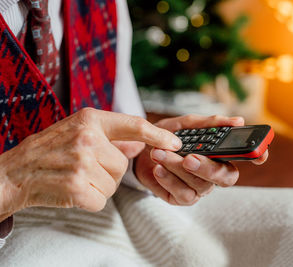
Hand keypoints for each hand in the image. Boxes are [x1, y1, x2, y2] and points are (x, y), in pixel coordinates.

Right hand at [0, 108, 181, 220]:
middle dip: (109, 173)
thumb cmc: (48, 151)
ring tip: (75, 178)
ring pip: (113, 184)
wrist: (13, 172)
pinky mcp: (76, 186)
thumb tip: (140, 145)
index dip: (158, 136)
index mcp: (91, 119)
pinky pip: (100, 200)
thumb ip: (112, 138)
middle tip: (84, 169)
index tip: (176, 143)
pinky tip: (71, 191)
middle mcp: (88, 137)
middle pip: (123, 165)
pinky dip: (89, 201)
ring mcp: (81, 161)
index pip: (135, 125)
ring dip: (98, 187)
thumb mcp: (78, 132)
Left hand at [135, 115, 268, 205]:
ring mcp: (200, 187)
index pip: (245, 157)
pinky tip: (158, 168)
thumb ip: (209, 123)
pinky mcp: (183, 198)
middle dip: (207, 168)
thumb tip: (238, 121)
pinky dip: (169, 181)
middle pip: (226, 178)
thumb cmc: (167, 137)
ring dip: (178, 169)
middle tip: (189, 157)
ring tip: (159, 153)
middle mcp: (214, 172)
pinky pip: (184, 195)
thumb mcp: (186, 125)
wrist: (140, 150)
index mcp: (220, 154)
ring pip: (202, 186)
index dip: (257, 156)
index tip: (261, 154)